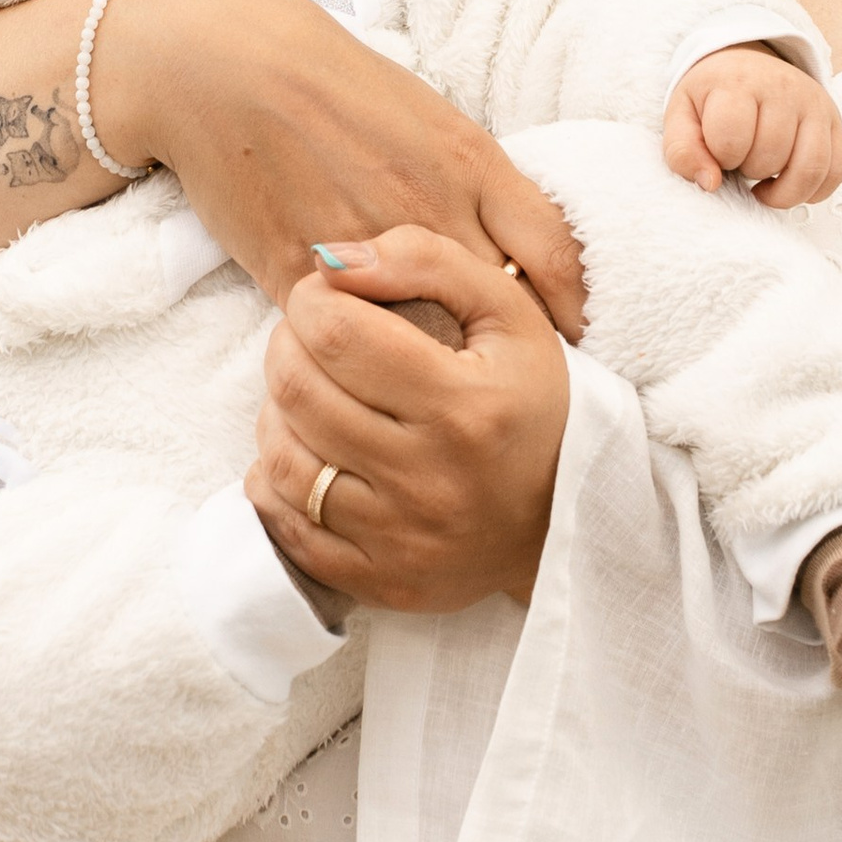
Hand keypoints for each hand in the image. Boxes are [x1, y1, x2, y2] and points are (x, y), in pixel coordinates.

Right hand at [94, 0, 586, 336]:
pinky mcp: (295, 275)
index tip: (578, 342)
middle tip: (513, 383)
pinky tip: (361, 377)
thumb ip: (477, 181)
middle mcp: (429, 209)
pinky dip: (356, 365)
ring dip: (433, 367)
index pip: (554, 256)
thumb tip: (516, 246)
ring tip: (438, 394)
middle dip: (507, 351)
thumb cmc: (329, 82)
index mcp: (471, 162)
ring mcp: (364, 247)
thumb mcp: (429, 116)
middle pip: (496, 312)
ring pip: (422, 339)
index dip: (575, 311)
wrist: (225, 65)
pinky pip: (344, 345)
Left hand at [247, 226, 571, 612]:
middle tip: (313, 337)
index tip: (326, 297)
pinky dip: (276, 481)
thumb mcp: (508, 312)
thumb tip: (330, 260)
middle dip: (287, 346)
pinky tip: (309, 451)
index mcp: (465, 405)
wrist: (566, 519)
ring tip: (312, 391)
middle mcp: (430, 479)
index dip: (312, 300)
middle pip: (298, 391)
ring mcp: (401, 539)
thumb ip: (424, 260)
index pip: (336, 333)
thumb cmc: (531, 401)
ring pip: (282, 459)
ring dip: (279, 410)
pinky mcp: (381, 581)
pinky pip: (286, 526)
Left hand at [663, 49, 841, 208]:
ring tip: (764, 182)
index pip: (730, 139)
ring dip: (783, 190)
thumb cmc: (713, 94)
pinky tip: (790, 184)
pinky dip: (814, 191)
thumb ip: (682, 151)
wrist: (745, 62)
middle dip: (749, 170)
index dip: (719, 158)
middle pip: (770, 157)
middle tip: (740, 157)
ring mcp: (814, 104)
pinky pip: (836, 171)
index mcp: (738, 83)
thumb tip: (709, 184)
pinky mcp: (834, 121)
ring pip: (809, 169)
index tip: (717, 149)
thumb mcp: (682, 115)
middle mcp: (783, 88)